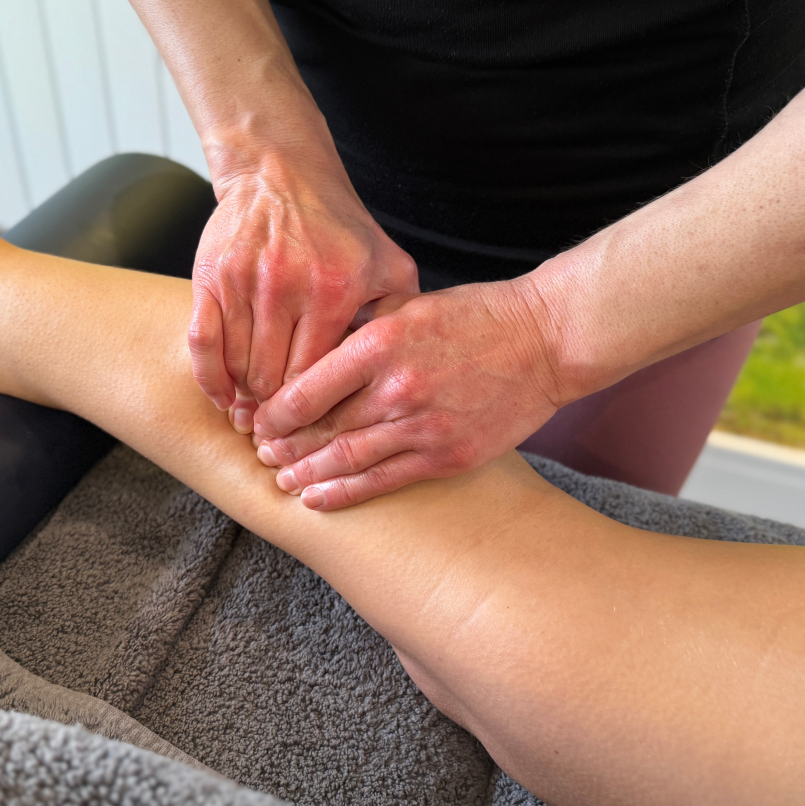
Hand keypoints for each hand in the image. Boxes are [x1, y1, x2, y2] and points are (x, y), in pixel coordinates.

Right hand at [189, 144, 418, 431]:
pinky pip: (202, 344)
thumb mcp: (388, 264)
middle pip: (274, 380)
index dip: (314, 413)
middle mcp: (287, 287)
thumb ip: (403, 314)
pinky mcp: (211, 278)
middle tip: (282, 434)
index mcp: (335, 291)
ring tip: (256, 416)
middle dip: (278, 414)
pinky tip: (223, 397)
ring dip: (245, 399)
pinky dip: (210, 379)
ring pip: (239, 367)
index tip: (314, 435)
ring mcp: (244, 283)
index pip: (318, 377)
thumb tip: (410, 368)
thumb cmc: (340, 228)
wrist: (282, 175)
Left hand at [251, 281, 567, 508]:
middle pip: (322, 428)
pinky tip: (318, 499)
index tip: (259, 420)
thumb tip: (312, 353)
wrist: (545, 341)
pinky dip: (345, 493)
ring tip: (283, 482)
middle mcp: (397, 387)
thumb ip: (363, 331)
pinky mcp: (447, 456)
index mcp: (381, 343)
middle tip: (262, 455)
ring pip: (347, 459)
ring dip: (307, 474)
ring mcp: (423, 426)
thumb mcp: (410, 306)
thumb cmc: (476, 317)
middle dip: (284, 446)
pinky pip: (384, 481)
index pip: (308, 388)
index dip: (275, 412)